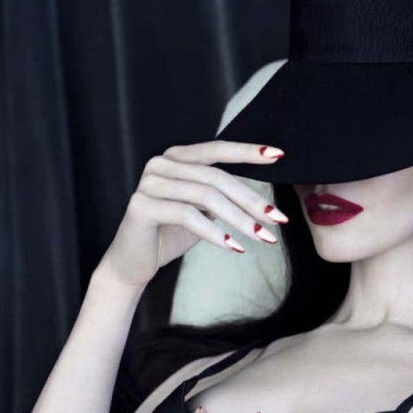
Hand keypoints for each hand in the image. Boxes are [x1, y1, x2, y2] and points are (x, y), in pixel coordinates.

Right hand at [98, 139, 288, 288]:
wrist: (133, 263)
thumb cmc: (169, 235)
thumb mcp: (202, 211)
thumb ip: (221, 196)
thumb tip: (263, 200)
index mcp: (176, 158)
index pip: (217, 150)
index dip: (247, 152)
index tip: (278, 156)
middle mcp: (161, 164)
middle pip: (216, 177)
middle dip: (251, 200)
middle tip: (278, 219)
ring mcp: (149, 183)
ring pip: (205, 196)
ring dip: (239, 220)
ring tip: (263, 238)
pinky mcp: (142, 206)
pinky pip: (187, 215)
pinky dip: (215, 233)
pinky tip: (234, 247)